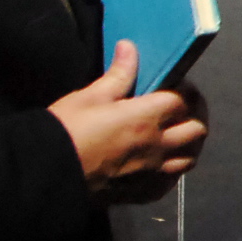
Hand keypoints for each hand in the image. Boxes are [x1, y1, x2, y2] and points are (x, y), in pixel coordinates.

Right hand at [52, 41, 207, 203]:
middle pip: (197, 130)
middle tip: (181, 108)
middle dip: (195, 115)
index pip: (183, 100)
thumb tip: (130, 47)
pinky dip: (172, 171)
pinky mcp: (140, 193)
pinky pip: (170, 182)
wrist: (44, 174)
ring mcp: (151, 173)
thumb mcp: (90, 96)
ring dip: (189, 145)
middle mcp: (156, 147)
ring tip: (176, 135)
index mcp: (146, 119)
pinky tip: (161, 163)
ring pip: (189, 159)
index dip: (183, 90)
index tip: (173, 84)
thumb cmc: (66, 129)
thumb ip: (118, 74)